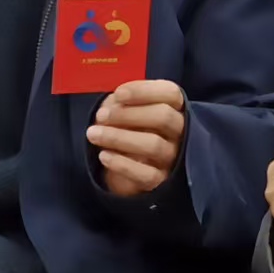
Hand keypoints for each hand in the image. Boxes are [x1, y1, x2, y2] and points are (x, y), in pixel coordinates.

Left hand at [87, 81, 185, 196]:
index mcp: (174, 108)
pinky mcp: (161, 181)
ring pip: (154, 145)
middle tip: (101, 115)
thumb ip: (122, 102)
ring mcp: (172, 158)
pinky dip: (122, 164)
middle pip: (163, 116)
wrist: (124, 167)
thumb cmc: (127, 129)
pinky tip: (103, 156)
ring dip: (119, 137)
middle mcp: (179, 132)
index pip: (170, 93)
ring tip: (93, 134)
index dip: (144, 91)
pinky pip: (147, 175)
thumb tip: (116, 102)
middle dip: (128, 114)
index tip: (118, 94)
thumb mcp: (124, 109)